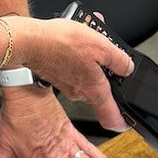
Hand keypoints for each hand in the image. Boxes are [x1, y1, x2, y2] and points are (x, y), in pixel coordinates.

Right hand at [15, 18, 132, 132]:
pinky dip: (78, 53)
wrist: (28, 41)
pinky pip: (73, 65)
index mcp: (93, 90)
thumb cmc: (60, 44)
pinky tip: (76, 37)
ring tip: (93, 36)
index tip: (128, 121)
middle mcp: (79, 92)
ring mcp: (66, 84)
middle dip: (108, 72)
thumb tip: (127, 66)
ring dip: (93, 57)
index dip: (123, 121)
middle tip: (111, 54)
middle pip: (101, 89)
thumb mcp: (101, 46)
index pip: (112, 117)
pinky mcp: (56, 74)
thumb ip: (118, 59)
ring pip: (87, 73)